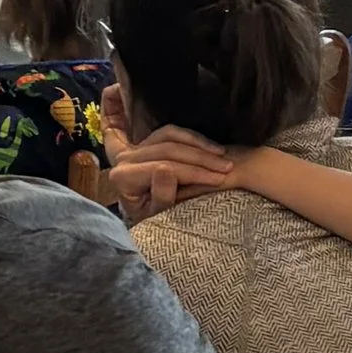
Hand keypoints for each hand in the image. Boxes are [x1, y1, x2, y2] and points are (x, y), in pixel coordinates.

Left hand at [102, 119, 239, 217]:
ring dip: (200, 146)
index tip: (221, 178)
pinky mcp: (144, 139)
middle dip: (201, 159)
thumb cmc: (156, 221)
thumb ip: (161, 196)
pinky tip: (214, 149)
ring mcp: (133, 146)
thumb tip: (164, 169)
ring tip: (225, 161)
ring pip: (169, 137)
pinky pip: (169, 131)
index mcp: (122, 177)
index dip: (194, 172)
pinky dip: (193, 137)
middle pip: (167, 150)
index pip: (163, 167)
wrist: (149, 213)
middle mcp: (123, 158)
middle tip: (229, 169)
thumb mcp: (159, 217)